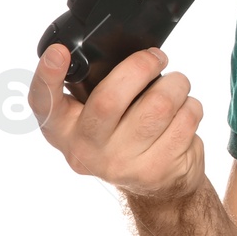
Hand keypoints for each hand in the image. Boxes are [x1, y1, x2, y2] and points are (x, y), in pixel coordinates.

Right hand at [31, 44, 205, 200]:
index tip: (59, 52)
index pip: (44, 102)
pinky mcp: (155, 170)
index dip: (47, 76)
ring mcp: (120, 164)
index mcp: (63, 129)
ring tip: (177, 85)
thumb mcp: (97, 116)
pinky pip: (185, 120)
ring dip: (177, 83)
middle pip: (110, 98)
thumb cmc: (124, 135)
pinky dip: (192, 106)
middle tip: (157, 57)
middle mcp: (85, 150)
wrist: (154, 187)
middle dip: (142, 65)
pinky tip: (184, 113)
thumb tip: (115, 48)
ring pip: (159, 104)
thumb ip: (96, 87)